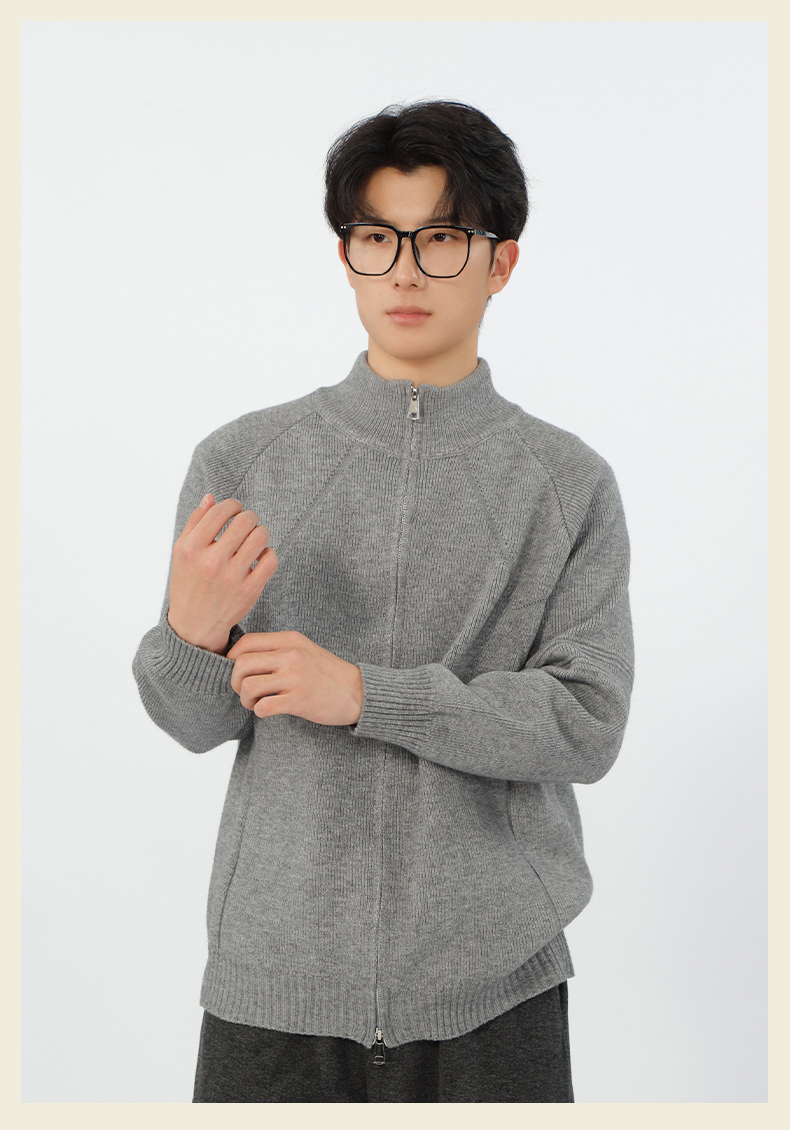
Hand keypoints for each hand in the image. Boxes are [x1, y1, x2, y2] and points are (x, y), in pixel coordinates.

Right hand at [167, 494, 278, 654]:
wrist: (195, 624)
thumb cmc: (188, 583)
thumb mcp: (181, 552)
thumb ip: (195, 523)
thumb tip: (211, 498)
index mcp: (191, 548)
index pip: (220, 511)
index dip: (233, 505)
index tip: (235, 509)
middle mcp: (211, 562)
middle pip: (244, 521)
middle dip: (249, 517)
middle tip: (248, 522)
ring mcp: (232, 577)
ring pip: (260, 536)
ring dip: (261, 532)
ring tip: (254, 538)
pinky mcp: (249, 591)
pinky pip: (271, 559)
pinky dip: (269, 553)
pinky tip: (260, 556)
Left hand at [227, 631, 363, 726]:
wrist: (358, 692)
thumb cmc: (327, 673)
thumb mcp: (304, 649)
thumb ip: (278, 649)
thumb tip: (242, 656)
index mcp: (290, 640)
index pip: (246, 642)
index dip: (232, 658)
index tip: (236, 671)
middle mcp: (291, 655)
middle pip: (241, 664)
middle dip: (235, 682)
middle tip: (245, 691)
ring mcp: (295, 677)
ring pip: (248, 686)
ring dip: (246, 699)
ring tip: (256, 702)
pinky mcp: (299, 699)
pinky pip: (263, 706)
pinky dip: (259, 711)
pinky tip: (268, 711)